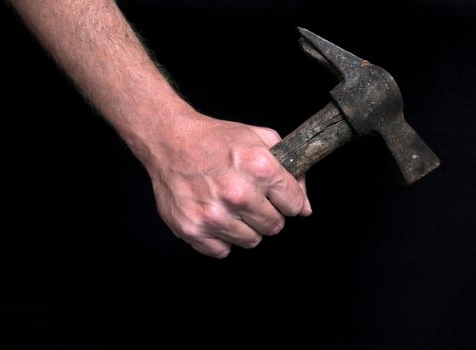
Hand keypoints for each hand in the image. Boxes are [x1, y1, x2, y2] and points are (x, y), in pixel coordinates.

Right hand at [141, 108, 311, 257]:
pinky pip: (223, 251)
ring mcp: (214, 215)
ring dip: (244, 227)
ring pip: (251, 241)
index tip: (275, 196)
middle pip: (274, 227)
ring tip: (229, 205)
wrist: (170, 141)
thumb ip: (291, 171)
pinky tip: (214, 215)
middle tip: (250, 199)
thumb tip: (306, 208)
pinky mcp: (193, 230)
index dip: (287, 200)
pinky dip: (221, 238)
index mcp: (259, 168)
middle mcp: (238, 194)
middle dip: (267, 214)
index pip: (295, 205)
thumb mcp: (260, 138)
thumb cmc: (215, 139)